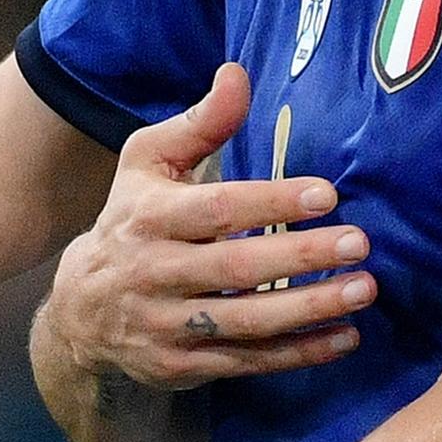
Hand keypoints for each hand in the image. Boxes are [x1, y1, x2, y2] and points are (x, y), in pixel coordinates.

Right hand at [43, 62, 377, 392]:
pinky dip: (298, 354)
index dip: (270, 203)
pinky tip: (345, 338)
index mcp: (148, 217)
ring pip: (245, 321)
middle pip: (235, 267)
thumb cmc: (132, 220)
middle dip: (301, 257)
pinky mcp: (181, 367)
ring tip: (362, 290)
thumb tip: (237, 74)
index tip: (326, 195)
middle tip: (359, 244)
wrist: (79, 311)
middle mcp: (154, 273)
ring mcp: (166, 325)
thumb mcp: (148, 164)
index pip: (215, 210)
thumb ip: (199, 123)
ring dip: (308, 309)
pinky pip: (247, 362)